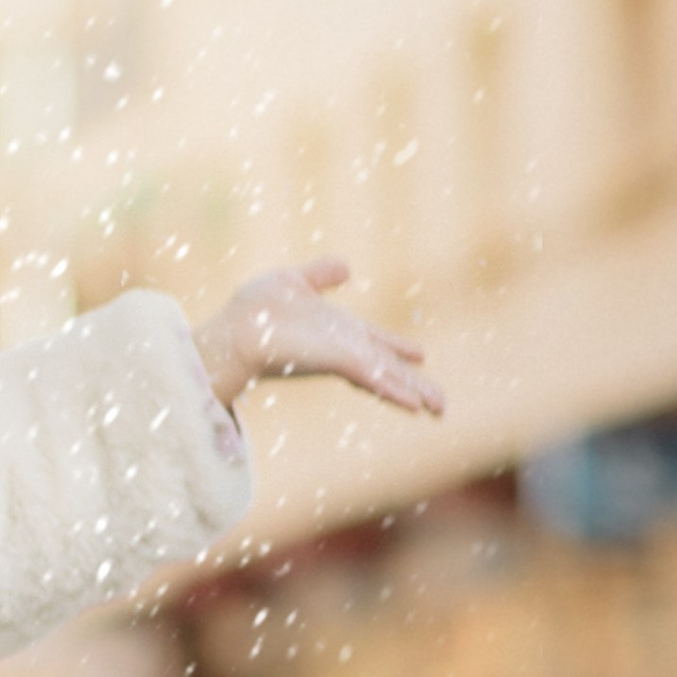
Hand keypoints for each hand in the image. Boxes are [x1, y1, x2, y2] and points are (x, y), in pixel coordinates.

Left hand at [193, 260, 443, 418]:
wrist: (236, 328)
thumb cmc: (255, 309)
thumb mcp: (294, 281)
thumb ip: (321, 274)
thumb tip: (346, 267)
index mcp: (337, 330)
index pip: (374, 342)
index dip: (397, 348)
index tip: (420, 356)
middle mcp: (344, 348)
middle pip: (388, 368)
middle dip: (415, 383)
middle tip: (441, 404)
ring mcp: (343, 357)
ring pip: (387, 378)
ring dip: (414, 393)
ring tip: (440, 409)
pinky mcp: (338, 362)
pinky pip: (374, 377)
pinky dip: (395, 390)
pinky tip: (415, 405)